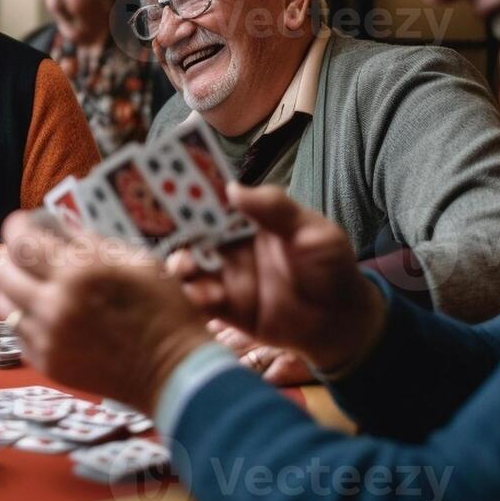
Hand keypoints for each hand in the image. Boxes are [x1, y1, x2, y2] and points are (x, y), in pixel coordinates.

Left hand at [0, 211, 209, 414]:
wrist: (175, 374)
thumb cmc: (164, 311)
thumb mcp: (137, 261)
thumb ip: (92, 242)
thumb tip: (60, 226)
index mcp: (79, 274)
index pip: (22, 241)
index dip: (17, 225)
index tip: (24, 222)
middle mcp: (55, 306)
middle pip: (1, 271)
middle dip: (10, 255)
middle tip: (25, 252)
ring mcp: (48, 339)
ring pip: (3, 305)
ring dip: (13, 288)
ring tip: (32, 283)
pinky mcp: (48, 365)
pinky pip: (18, 333)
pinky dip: (26, 318)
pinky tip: (46, 312)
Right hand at [166, 184, 385, 373]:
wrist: (342, 323)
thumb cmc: (330, 266)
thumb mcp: (312, 231)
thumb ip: (275, 209)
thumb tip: (233, 188)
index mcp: (244, 220)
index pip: (210, 199)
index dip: (186, 188)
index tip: (164, 178)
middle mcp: (227, 245)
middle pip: (189, 231)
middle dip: (171, 226)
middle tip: (157, 223)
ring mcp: (224, 277)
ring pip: (188, 265)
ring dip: (180, 262)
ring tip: (186, 265)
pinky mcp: (225, 309)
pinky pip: (199, 301)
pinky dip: (194, 296)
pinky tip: (204, 294)